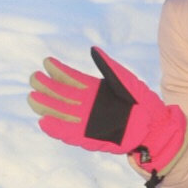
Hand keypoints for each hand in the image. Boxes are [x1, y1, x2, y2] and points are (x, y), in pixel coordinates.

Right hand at [28, 47, 187, 170]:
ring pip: (60, 113)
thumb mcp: (126, 80)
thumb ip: (108, 67)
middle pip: (61, 95)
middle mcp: (86, 105)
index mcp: (94, 90)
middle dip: (46, 87)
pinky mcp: (89, 137)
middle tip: (35, 78)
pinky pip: (69, 133)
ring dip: (46, 106)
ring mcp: (86, 121)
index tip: (47, 62)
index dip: (58, 71)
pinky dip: (56, 128)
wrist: (154, 126)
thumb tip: (93, 50)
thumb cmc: (143, 101)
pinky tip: (45, 120)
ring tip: (33, 97)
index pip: (71, 79)